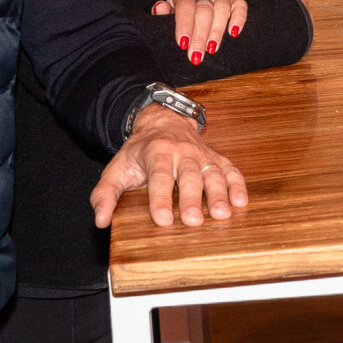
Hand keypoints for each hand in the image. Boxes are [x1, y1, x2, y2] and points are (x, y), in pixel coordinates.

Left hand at [92, 106, 249, 228]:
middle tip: (194, 221)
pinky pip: (230, 170)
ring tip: (222, 215)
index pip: (159, 176)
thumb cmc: (139, 151)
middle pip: (188, 176)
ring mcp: (202, 154)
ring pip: (213, 173)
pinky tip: (241, 202)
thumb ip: (106, 193)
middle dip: (192, 199)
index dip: (160, 198)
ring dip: (219, 194)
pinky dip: (238, 185)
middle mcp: (182, 151)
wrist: (162, 121)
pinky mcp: (216, 158)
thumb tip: (100, 220)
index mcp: (157, 152)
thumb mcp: (117, 168)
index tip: (162, 219)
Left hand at [153, 0, 247, 64]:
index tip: (183, 44)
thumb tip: (159, 8)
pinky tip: (234, 33)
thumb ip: (162, 11)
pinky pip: (240, 6)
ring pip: (222, 8)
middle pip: (204, 10)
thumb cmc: (181, 12)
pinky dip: (238, 19)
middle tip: (196, 55)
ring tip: (212, 49)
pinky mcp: (234, 0)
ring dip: (217, 30)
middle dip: (200, 35)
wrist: (197, 1)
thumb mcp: (169, 11)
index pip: (185, 6)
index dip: (184, 24)